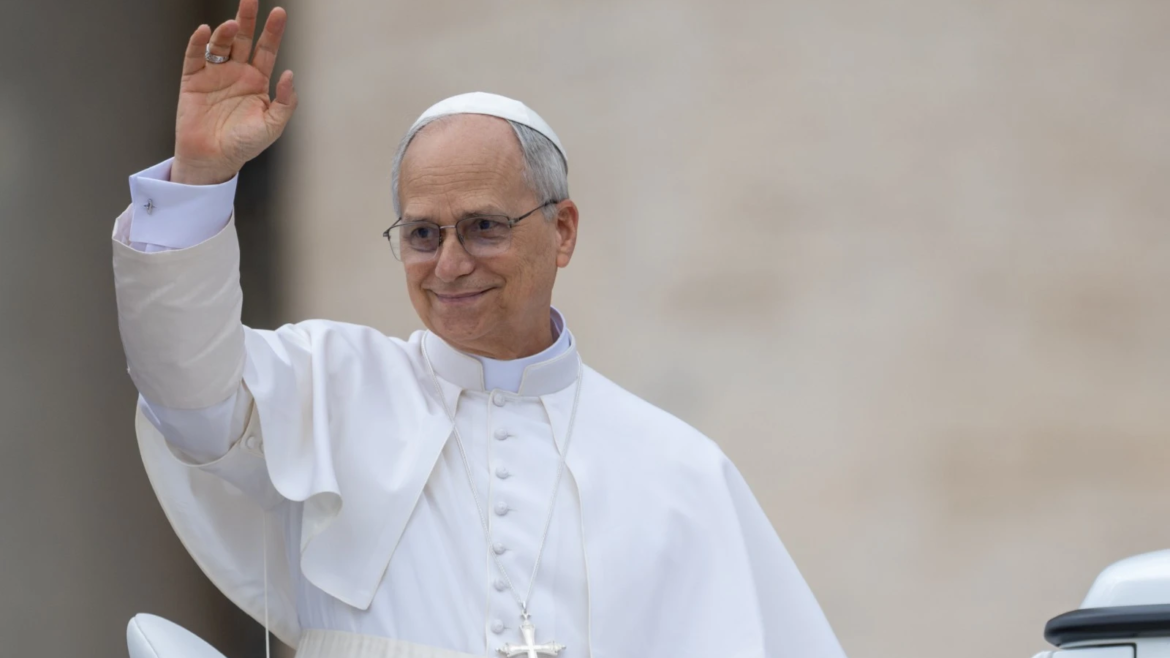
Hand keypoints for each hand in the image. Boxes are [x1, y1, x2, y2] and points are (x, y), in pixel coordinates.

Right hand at [172, 0, 296, 184]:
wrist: (213, 160)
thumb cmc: (244, 145)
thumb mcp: (272, 126)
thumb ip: (284, 102)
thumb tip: (289, 75)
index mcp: (257, 81)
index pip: (267, 49)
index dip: (273, 31)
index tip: (279, 13)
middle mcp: (236, 73)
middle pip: (243, 39)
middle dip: (248, 18)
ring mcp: (214, 74)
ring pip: (220, 44)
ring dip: (225, 32)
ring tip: (233, 24)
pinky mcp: (192, 80)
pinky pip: (194, 56)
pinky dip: (198, 43)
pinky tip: (205, 31)